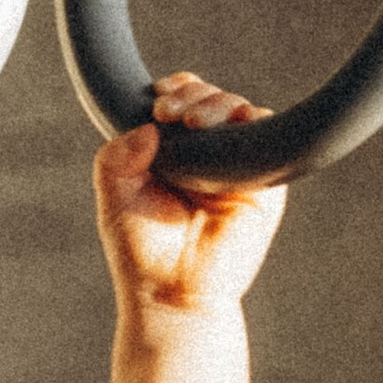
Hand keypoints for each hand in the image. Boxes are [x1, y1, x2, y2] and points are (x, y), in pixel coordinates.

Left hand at [95, 72, 288, 320]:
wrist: (173, 292)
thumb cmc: (142, 252)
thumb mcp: (115, 198)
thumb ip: (115, 157)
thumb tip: (148, 125)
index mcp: (173, 152)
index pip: (181, 102)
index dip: (175, 90)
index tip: (158, 100)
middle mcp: (206, 154)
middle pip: (210, 98)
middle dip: (192, 94)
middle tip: (169, 114)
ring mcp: (235, 164)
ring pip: (238, 108)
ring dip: (216, 103)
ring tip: (193, 123)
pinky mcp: (263, 180)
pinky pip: (267, 133)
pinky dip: (251, 119)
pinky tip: (230, 126)